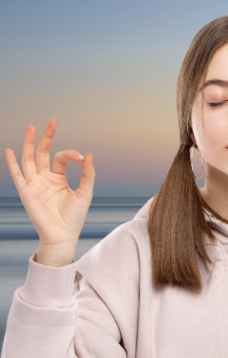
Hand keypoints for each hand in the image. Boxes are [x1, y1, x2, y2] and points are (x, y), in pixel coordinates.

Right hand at [5, 118, 95, 248]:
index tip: (81, 158)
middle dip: (47, 137)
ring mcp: (34, 184)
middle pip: (43, 153)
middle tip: (52, 121)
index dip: (71, 154)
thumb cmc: (75, 217)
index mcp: (58, 178)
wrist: (63, 236)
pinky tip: (10, 150)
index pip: (60, 158)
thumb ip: (87, 173)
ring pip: (29, 159)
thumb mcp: (85, 192)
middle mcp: (44, 179)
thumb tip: (88, 153)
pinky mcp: (27, 192)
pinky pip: (17, 175)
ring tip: (32, 127)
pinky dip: (12, 163)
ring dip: (30, 143)